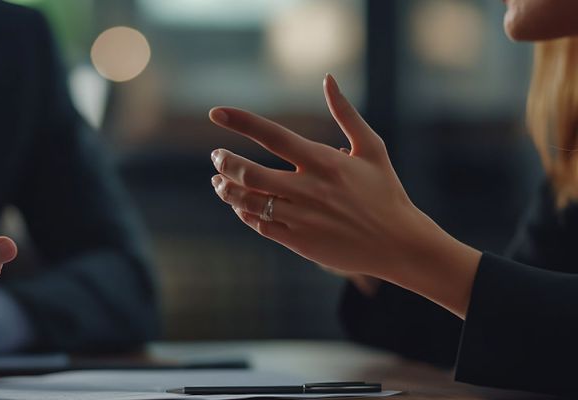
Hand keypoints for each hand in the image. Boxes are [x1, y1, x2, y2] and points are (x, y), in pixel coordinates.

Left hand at [208, 75, 480, 316]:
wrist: (399, 244)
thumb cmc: (386, 192)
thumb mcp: (371, 148)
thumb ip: (346, 113)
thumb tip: (329, 79)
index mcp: (324, 162)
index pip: (273, 135)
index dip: (241, 121)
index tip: (215, 112)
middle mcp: (309, 189)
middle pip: (250, 172)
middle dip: (225, 162)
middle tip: (216, 156)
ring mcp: (302, 217)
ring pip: (249, 201)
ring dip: (226, 190)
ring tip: (219, 181)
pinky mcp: (299, 241)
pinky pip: (260, 225)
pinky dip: (244, 212)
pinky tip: (239, 204)